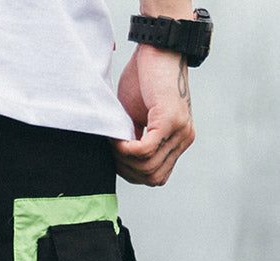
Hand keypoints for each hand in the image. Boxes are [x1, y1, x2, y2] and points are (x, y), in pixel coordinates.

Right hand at [112, 45, 194, 185]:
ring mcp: (180, 131)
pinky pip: (144, 151)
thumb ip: (134, 140)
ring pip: (148, 168)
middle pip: (153, 178)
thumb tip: (121, 163)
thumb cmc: (144, 77)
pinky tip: (116, 138)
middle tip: (112, 151)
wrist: (158, 46)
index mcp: (178, 140)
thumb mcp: (136, 118)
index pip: (156, 177)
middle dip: (127, 170)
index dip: (132, 173)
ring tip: (113, 141)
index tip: (116, 157)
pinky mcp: (170, 121)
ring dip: (124, 159)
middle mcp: (184, 139)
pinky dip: (125, 149)